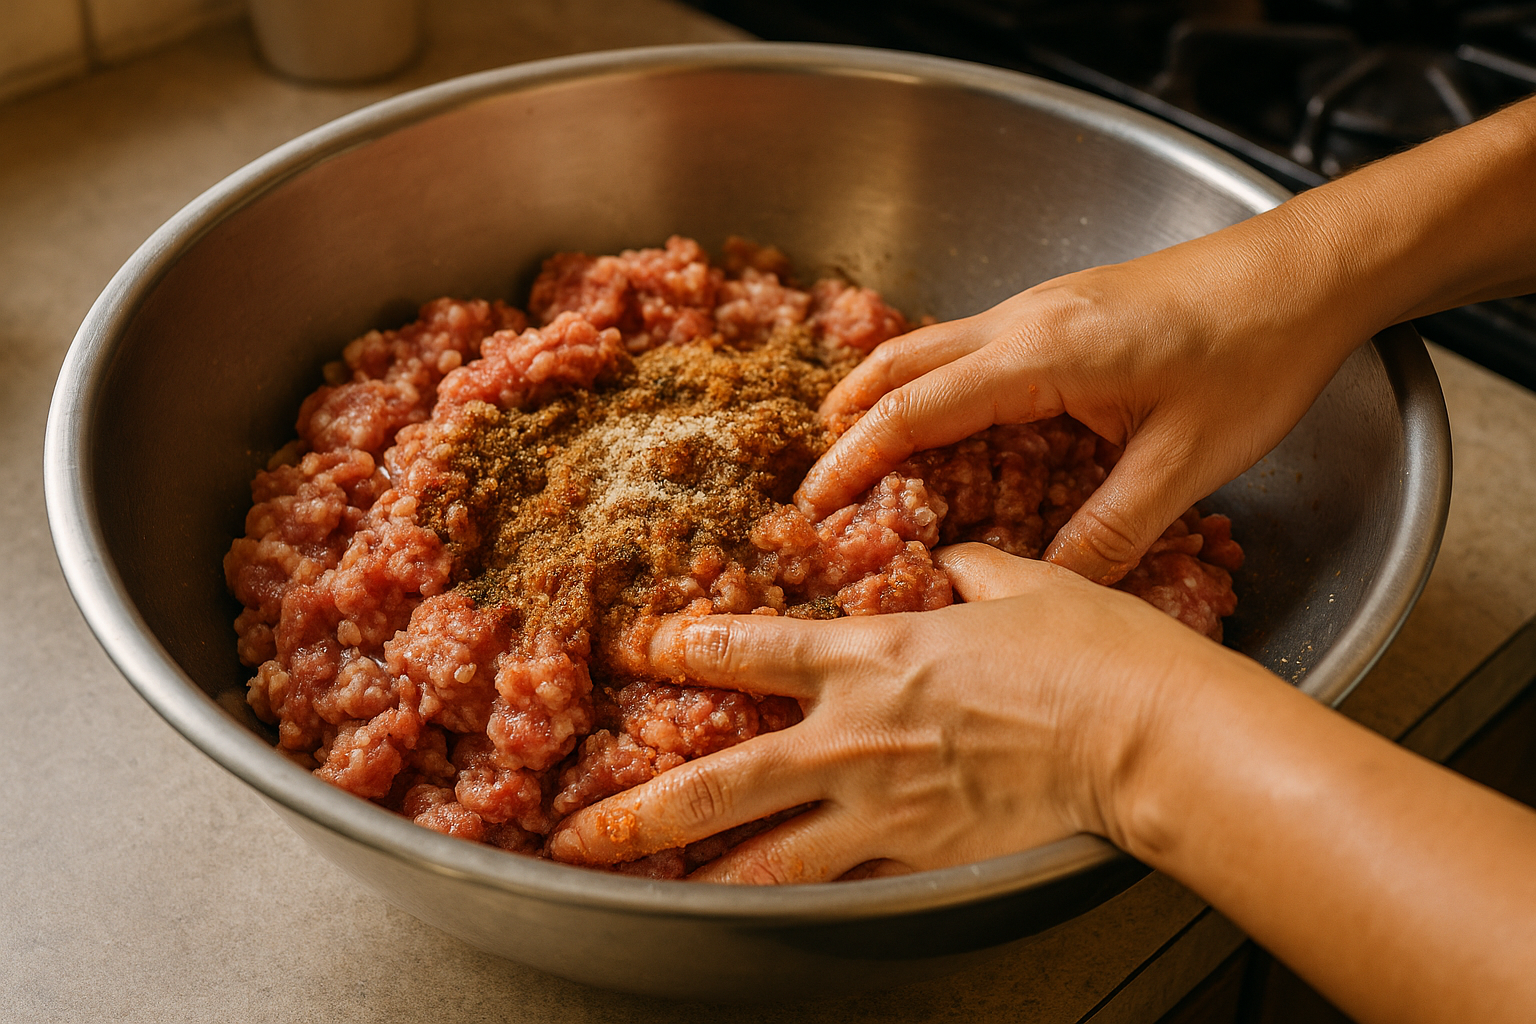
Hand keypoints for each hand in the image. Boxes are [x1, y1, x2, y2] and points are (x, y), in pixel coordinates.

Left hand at [546, 543, 1238, 882]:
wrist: (1140, 732)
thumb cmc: (1088, 649)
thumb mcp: (1021, 583)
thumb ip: (970, 569)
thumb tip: (952, 559)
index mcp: (873, 652)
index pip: (753, 648)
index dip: (687, 646)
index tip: (645, 650)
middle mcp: (856, 732)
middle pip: (725, 777)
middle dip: (644, 806)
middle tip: (582, 828)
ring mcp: (883, 803)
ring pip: (765, 852)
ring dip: (694, 872)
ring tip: (639, 892)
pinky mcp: (923, 853)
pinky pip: (844, 883)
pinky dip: (794, 896)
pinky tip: (753, 913)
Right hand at [797, 240, 1363, 584]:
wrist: (1304, 273)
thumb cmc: (1255, 354)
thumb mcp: (1185, 462)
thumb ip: (1110, 531)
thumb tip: (1043, 587)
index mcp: (1040, 355)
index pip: (913, 410)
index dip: (855, 460)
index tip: (814, 504)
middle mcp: (1022, 320)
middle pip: (898, 365)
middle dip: (848, 423)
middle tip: (823, 486)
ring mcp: (1038, 308)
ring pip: (929, 349)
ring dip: (886, 399)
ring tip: (865, 461)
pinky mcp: (1060, 311)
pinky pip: (969, 347)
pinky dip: (933, 388)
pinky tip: (948, 430)